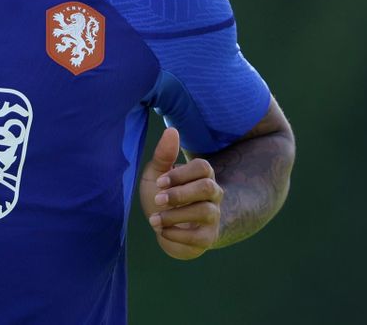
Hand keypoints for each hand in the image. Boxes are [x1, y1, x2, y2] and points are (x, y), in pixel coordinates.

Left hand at [138, 127, 222, 259]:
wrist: (164, 229)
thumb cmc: (161, 196)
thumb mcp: (156, 175)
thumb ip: (163, 155)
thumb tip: (172, 130)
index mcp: (201, 175)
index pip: (202, 167)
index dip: (181, 174)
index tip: (159, 182)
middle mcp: (212, 194)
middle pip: (208, 188)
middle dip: (180, 194)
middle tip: (157, 200)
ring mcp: (213, 216)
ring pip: (205, 212)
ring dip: (175, 215)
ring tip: (153, 220)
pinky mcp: (208, 237)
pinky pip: (200, 237)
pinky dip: (178, 234)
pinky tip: (161, 231)